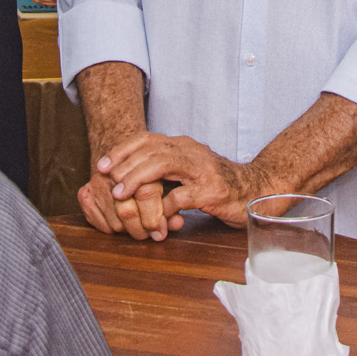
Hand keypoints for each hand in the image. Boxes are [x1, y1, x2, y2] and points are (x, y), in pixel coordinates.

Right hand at [77, 165, 184, 241]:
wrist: (122, 155)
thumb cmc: (149, 174)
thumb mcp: (166, 183)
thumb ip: (172, 203)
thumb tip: (177, 222)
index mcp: (138, 163)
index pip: (146, 195)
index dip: (155, 218)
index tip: (161, 232)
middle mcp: (113, 172)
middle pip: (127, 212)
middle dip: (142, 229)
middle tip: (150, 233)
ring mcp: (96, 183)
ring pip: (115, 223)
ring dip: (129, 230)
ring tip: (137, 224)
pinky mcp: (84, 194)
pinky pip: (101, 225)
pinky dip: (113, 228)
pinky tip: (120, 220)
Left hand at [101, 132, 269, 228]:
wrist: (254, 190)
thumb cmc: (216, 182)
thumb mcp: (187, 169)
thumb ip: (164, 168)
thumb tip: (128, 173)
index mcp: (183, 145)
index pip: (147, 139)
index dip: (122, 150)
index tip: (102, 164)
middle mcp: (191, 152)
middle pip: (151, 150)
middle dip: (124, 165)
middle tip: (107, 180)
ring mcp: (202, 171)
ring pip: (162, 165)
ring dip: (137, 179)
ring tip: (121, 193)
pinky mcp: (211, 191)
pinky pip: (181, 197)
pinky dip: (164, 206)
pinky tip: (155, 216)